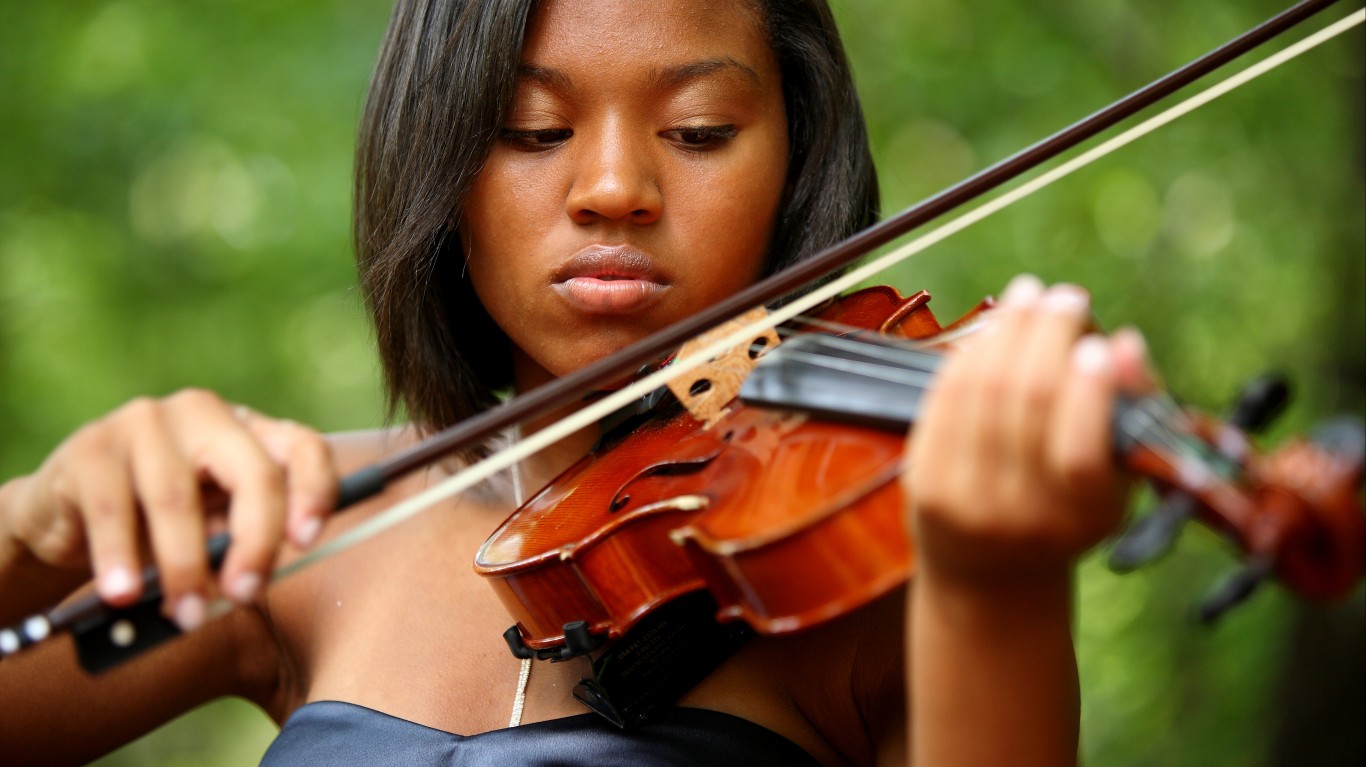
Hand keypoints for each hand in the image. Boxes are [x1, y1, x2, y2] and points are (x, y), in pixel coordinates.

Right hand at [0, 389, 336, 629]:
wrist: (67, 517)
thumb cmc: (156, 529)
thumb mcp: (210, 531)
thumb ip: (237, 544)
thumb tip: (249, 581)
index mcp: (249, 431)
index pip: (302, 447)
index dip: (315, 491)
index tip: (308, 541)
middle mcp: (205, 415)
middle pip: (254, 472)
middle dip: (256, 542)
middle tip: (243, 595)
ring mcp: (147, 422)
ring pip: (178, 498)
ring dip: (184, 566)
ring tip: (184, 614)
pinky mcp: (91, 446)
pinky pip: (111, 509)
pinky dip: (120, 558)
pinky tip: (122, 593)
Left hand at [904, 274, 1151, 585]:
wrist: (990, 572)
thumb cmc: (1070, 508)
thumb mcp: (1117, 478)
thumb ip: (1134, 412)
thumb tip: (1127, 344)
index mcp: (1080, 519)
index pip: (1081, 453)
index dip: (1090, 394)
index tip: (1099, 344)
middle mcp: (1019, 516)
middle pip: (1027, 405)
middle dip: (1047, 337)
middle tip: (1066, 298)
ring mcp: (965, 501)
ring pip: (984, 392)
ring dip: (1008, 331)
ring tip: (1029, 296)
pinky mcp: (924, 483)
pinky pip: (945, 399)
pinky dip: (970, 354)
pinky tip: (992, 327)